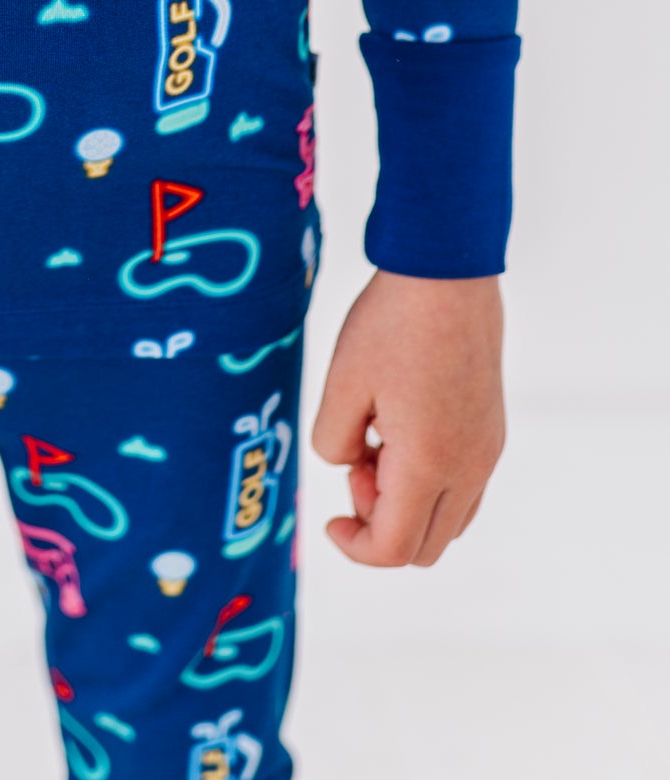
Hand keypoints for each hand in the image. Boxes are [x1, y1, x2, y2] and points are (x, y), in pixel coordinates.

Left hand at [311, 270, 504, 566]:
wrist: (447, 272)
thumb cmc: (392, 323)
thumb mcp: (342, 383)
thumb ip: (334, 443)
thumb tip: (350, 466)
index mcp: (429, 464)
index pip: (394, 549)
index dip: (354, 547)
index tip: (329, 518)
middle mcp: (470, 467)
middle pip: (426, 546)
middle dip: (380, 523)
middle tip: (356, 463)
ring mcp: (488, 449)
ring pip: (450, 519)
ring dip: (408, 504)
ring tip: (376, 441)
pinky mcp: (492, 429)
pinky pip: (464, 486)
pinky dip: (430, 481)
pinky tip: (400, 426)